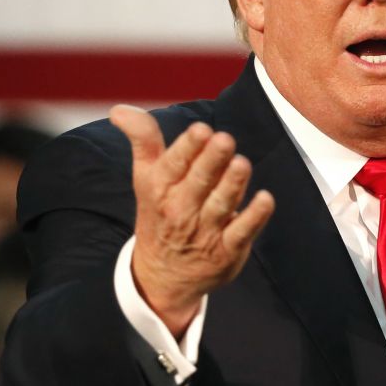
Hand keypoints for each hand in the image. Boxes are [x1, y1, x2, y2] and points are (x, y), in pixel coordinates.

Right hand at [110, 105, 274, 337]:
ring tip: (242, 164)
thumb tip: (120, 109)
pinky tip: (266, 199)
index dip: (188, 147)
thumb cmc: (159, 213)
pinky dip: (255, 217)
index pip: (174, 164)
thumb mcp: (146, 177)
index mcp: (160, 188)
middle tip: (225, 140)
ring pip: (221, 204)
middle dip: (212, 160)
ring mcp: (205, 232)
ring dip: (232, 184)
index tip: (201, 130)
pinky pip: (243, 232)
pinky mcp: (227, 250)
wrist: (162, 276)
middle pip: (199, 181)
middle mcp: (180, 210)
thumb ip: (142, 139)